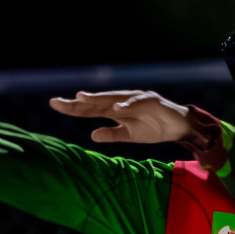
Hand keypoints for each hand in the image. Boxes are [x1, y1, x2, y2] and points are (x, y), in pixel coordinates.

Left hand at [48, 91, 193, 144]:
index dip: (73, 107)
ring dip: (98, 98)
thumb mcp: (130, 135)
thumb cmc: (154, 128)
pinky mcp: (151, 100)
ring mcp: (135, 99)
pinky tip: (116, 108)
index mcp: (115, 110)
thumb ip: (112, 134)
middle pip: (96, 101)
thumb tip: (91, 135)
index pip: (90, 109)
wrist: (179, 126)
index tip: (55, 105)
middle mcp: (122, 101)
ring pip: (113, 98)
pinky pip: (137, 102)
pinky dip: (127, 105)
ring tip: (81, 98)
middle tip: (56, 102)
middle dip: (77, 102)